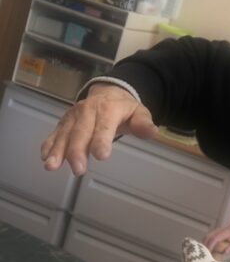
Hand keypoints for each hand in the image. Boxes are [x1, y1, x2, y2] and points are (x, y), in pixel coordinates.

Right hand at [41, 85, 157, 175]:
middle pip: (80, 132)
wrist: (109, 92)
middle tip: (78, 169)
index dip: (102, 140)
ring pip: (64, 134)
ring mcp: (73, 116)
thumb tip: (152, 132)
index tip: (101, 155)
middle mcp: (87, 111)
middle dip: (77, 151)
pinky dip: (49, 144)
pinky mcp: (65, 122)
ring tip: (51, 166)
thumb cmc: (125, 108)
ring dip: (57, 150)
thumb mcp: (139, 112)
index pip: (104, 126)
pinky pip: (56, 133)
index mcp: (108, 109)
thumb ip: (143, 124)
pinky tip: (45, 157)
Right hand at [204, 221, 229, 257]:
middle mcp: (218, 231)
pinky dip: (206, 241)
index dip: (210, 245)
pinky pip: (208, 236)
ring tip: (205, 251)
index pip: (215, 239)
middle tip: (205, 254)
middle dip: (205, 245)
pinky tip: (206, 247)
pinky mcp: (215, 231)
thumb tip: (225, 252)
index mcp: (224, 233)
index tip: (208, 252)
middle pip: (208, 237)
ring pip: (206, 236)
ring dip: (204, 243)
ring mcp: (216, 230)